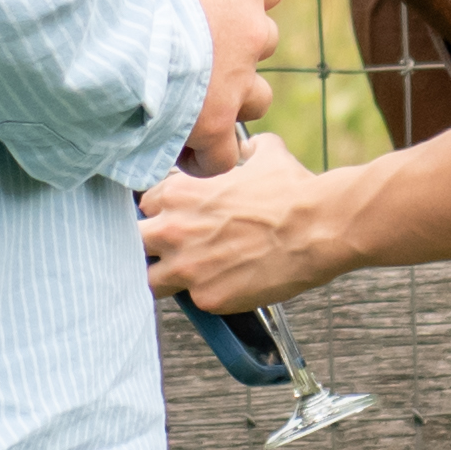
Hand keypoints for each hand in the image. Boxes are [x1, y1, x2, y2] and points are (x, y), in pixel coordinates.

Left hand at [143, 137, 346, 314]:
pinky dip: (209, 295)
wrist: (318, 227)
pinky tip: (230, 284)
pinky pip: (194, 302)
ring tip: (191, 275)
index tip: (176, 220)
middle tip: (172, 250)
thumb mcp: (261, 154)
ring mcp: (187, 268)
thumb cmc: (291, 190)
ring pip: (149, 281)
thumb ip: (241, 151)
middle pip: (132, 243)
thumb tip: (246, 147)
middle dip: (148, 246)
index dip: (160, 214)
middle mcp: (173, 231)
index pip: (143, 206)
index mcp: (176, 193)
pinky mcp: (207, 298)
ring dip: (166, 278)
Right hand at [160, 0, 286, 165]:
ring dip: (230, 103)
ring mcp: (238, 81)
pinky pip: (226, 154)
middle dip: (234, 53)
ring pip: (258, 99)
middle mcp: (250, 31)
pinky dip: (207, 157)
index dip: (246, 1)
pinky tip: (176, 152)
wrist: (105, 31)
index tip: (215, 11)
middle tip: (190, 61)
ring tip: (188, 109)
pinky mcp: (216, 124)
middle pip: (263, 41)